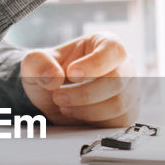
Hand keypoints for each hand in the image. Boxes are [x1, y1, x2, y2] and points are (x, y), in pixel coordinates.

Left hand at [21, 32, 138, 126]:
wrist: (53, 94)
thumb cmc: (51, 72)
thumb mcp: (35, 62)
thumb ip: (39, 64)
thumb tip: (54, 77)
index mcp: (105, 43)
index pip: (113, 50)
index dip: (95, 64)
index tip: (72, 74)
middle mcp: (123, 65)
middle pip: (117, 81)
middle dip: (85, 94)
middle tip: (58, 97)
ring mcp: (129, 90)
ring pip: (118, 104)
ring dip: (87, 110)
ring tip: (64, 106)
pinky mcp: (127, 112)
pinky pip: (117, 122)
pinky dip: (94, 122)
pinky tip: (77, 115)